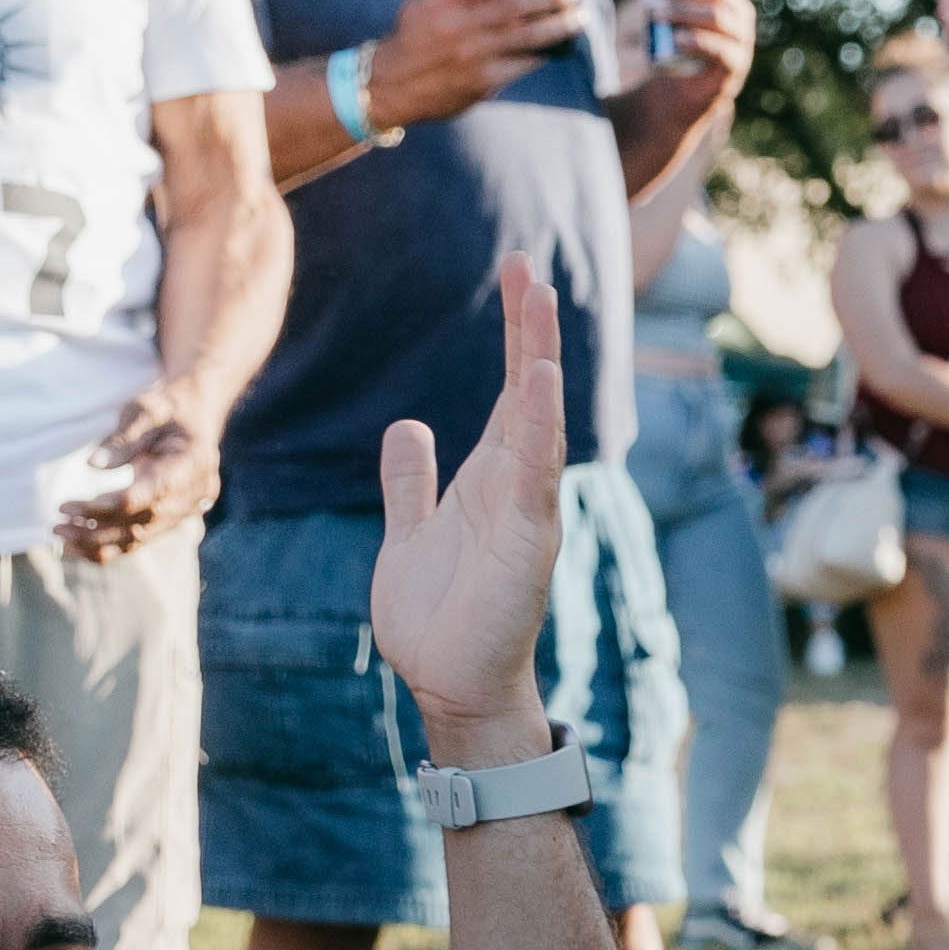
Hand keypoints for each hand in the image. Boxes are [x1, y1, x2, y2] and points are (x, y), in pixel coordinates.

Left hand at [49, 388, 219, 561]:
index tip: (66, 505)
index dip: (104, 507)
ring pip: (140, 539)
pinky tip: (79, 545)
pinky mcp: (173, 518)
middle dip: (95, 529)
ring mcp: (185, 511)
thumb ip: (125, 438)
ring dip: (97, 542)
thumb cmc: (168, 409)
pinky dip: (109, 546)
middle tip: (56, 524)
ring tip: (61, 535)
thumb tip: (93, 465)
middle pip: (141, 525)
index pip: (145, 498)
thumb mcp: (146, 409)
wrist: (196, 416)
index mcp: (192, 465)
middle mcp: (193, 495)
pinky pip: (141, 540)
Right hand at [367, 0, 597, 126]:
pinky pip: (522, 64)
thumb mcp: (427, 4)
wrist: (389, 85)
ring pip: (527, 37)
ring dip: (558, 26)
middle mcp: (458, 26)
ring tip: (579, 18)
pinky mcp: (483, 83)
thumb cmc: (415, 36)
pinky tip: (558, 46)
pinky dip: (542, 53)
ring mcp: (473, 56)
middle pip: (516, 6)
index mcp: (443, 0)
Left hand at [374, 252, 568, 752]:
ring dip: (538, 357)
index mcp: (490, 477)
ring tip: (540, 299)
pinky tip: (539, 379)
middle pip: (526, 388)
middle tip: (528, 264)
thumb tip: (408, 428)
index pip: (508, 388)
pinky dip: (539, 424)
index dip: (513, 331)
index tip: (516, 274)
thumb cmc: (438, 618)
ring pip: (536, 418)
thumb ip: (412, 481)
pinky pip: (533, 472)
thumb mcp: (411, 532)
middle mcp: (515, 483)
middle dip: (529, 326)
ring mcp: (525, 508)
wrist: (451, 685)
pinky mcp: (526, 539)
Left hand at [633, 0, 754, 85]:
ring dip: (683, 10)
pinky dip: (697, 42)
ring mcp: (741, 37)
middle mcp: (740, 9)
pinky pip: (719, 49)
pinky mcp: (735, 63)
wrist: (692, 84)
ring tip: (655, 13)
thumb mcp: (659, 5)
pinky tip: (676, 39)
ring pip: (716, 15)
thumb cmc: (679, 35)